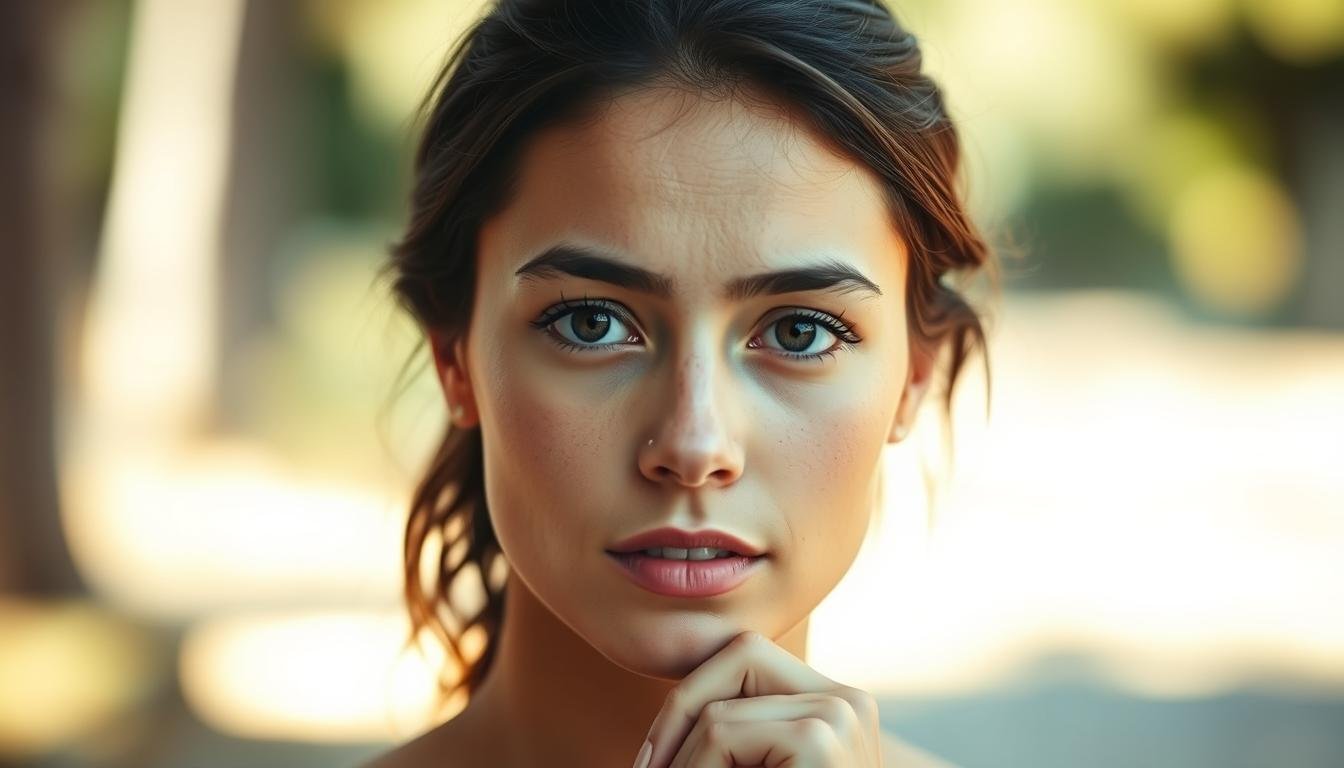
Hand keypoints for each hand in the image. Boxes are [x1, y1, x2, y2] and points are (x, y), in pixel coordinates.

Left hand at [635, 630, 882, 767]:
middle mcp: (848, 700)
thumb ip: (736, 733)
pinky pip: (721, 733)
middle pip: (739, 653)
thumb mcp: (757, 765)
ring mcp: (841, 714)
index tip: (655, 759)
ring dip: (684, 762)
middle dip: (681, 709)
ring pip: (718, 710)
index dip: (691, 698)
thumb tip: (659, 727)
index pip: (749, 658)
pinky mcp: (822, 737)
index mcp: (837, 704)